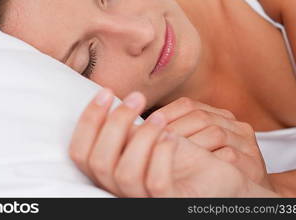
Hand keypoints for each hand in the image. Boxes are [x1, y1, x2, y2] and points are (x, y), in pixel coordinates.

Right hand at [69, 89, 278, 196]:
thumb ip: (126, 131)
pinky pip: (156, 183)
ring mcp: (143, 201)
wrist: (215, 183)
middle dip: (115, 123)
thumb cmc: (178, 158)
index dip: (88, 120)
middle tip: (138, 97)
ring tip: (159, 117)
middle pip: (99, 162)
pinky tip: (172, 136)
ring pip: (125, 174)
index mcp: (108, 174)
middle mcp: (119, 192)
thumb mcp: (145, 142)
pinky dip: (162, 154)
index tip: (106, 92)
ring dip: (142, 137)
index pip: (80, 152)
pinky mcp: (170, 204)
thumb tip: (109, 101)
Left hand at [143, 97, 272, 190]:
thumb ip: (178, 132)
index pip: (188, 104)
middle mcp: (235, 125)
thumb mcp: (199, 146)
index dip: (165, 113)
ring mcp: (246, 143)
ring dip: (190, 144)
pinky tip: (192, 166)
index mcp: (220, 116)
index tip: (146, 125)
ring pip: (215, 133)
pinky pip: (228, 155)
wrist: (249, 196)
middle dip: (173, 129)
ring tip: (170, 154)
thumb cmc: (216, 170)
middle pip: (200, 116)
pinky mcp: (253, 163)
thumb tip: (140, 126)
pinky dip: (208, 158)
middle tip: (153, 142)